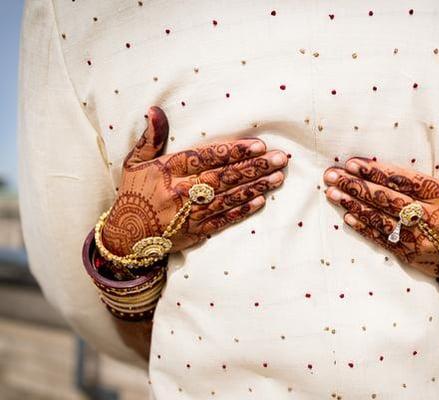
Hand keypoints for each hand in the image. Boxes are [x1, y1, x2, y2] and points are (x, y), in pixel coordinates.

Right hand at [102, 106, 288, 255]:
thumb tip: (155, 110)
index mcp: (169, 170)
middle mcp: (181, 191)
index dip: (233, 151)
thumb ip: (151, 137)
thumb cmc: (134, 192)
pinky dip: (242, 210)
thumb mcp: (135, 162)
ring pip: (228, 197)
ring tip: (278, 177)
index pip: (206, 158)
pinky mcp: (196, 230)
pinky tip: (260, 201)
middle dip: (254, 168)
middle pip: (223, 177)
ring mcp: (190, 213)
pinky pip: (222, 219)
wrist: (127, 235)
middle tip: (279, 159)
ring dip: (255, 187)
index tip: (257, 145)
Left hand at [323, 122, 438, 286]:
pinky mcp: (411, 255)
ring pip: (381, 219)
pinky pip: (384, 239)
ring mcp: (420, 238)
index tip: (353, 163)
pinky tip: (347, 217)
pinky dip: (365, 228)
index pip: (405, 180)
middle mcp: (431, 217)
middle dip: (357, 186)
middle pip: (387, 198)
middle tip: (331, 175)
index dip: (378, 172)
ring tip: (331, 193)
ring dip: (354, 205)